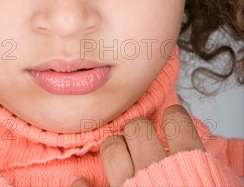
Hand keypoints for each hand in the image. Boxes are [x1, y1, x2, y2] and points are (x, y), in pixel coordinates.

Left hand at [70, 104, 205, 185]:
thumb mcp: (217, 181)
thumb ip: (202, 161)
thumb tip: (195, 145)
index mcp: (189, 164)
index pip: (177, 120)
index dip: (173, 119)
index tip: (172, 122)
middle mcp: (156, 172)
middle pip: (138, 129)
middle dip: (138, 131)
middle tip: (142, 141)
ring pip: (112, 148)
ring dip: (115, 149)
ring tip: (120, 157)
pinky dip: (81, 185)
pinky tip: (81, 182)